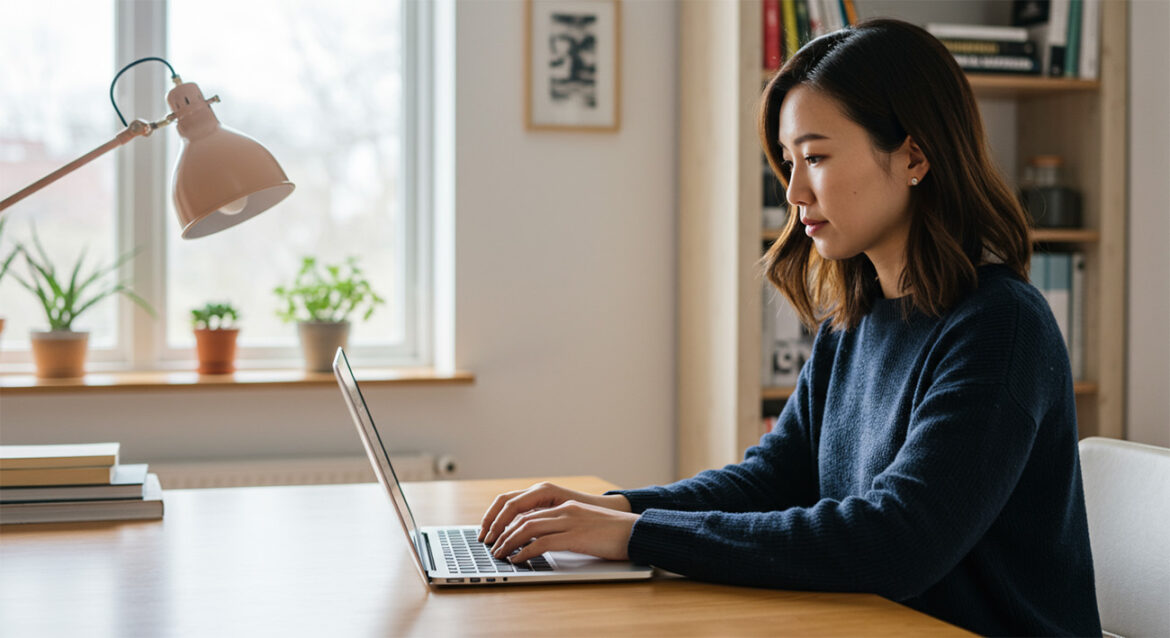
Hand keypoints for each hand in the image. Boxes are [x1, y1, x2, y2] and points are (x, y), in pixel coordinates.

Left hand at [478, 482, 631, 549]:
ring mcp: (569, 521)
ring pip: (527, 528)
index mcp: (564, 505)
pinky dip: (525, 552)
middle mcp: (563, 509)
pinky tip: (518, 559)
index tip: (495, 533)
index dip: (506, 521)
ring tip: (499, 554)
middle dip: (502, 532)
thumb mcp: (583, 524)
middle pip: (522, 516)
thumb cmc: (612, 532)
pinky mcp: (575, 536)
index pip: (526, 508)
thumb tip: (542, 540)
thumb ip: (564, 527)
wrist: (635, 531)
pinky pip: (542, 543)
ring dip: (509, 542)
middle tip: (491, 546)